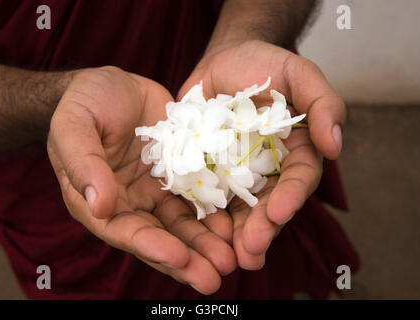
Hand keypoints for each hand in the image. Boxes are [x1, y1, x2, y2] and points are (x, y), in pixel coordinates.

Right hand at [47, 66, 235, 293]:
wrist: (113, 85)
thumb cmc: (84, 102)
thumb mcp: (74, 125)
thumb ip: (83, 164)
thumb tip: (99, 206)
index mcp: (99, 201)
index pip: (126, 232)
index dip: (153, 248)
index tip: (180, 259)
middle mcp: (130, 203)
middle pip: (161, 237)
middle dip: (188, 259)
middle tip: (216, 277)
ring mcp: (157, 190)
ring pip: (184, 223)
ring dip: (207, 243)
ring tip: (232, 259)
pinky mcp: (180, 173)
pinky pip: (199, 196)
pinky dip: (216, 213)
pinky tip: (236, 225)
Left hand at [178, 40, 344, 269]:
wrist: (224, 61)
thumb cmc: (265, 64)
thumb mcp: (299, 73)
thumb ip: (323, 103)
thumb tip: (336, 145)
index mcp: (295, 151)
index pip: (298, 180)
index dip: (291, 198)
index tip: (278, 213)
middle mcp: (267, 168)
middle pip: (267, 203)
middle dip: (261, 228)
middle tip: (250, 251)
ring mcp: (235, 172)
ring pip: (237, 208)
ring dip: (234, 234)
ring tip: (228, 257)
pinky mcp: (206, 169)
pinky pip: (204, 195)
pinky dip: (203, 216)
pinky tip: (198, 235)